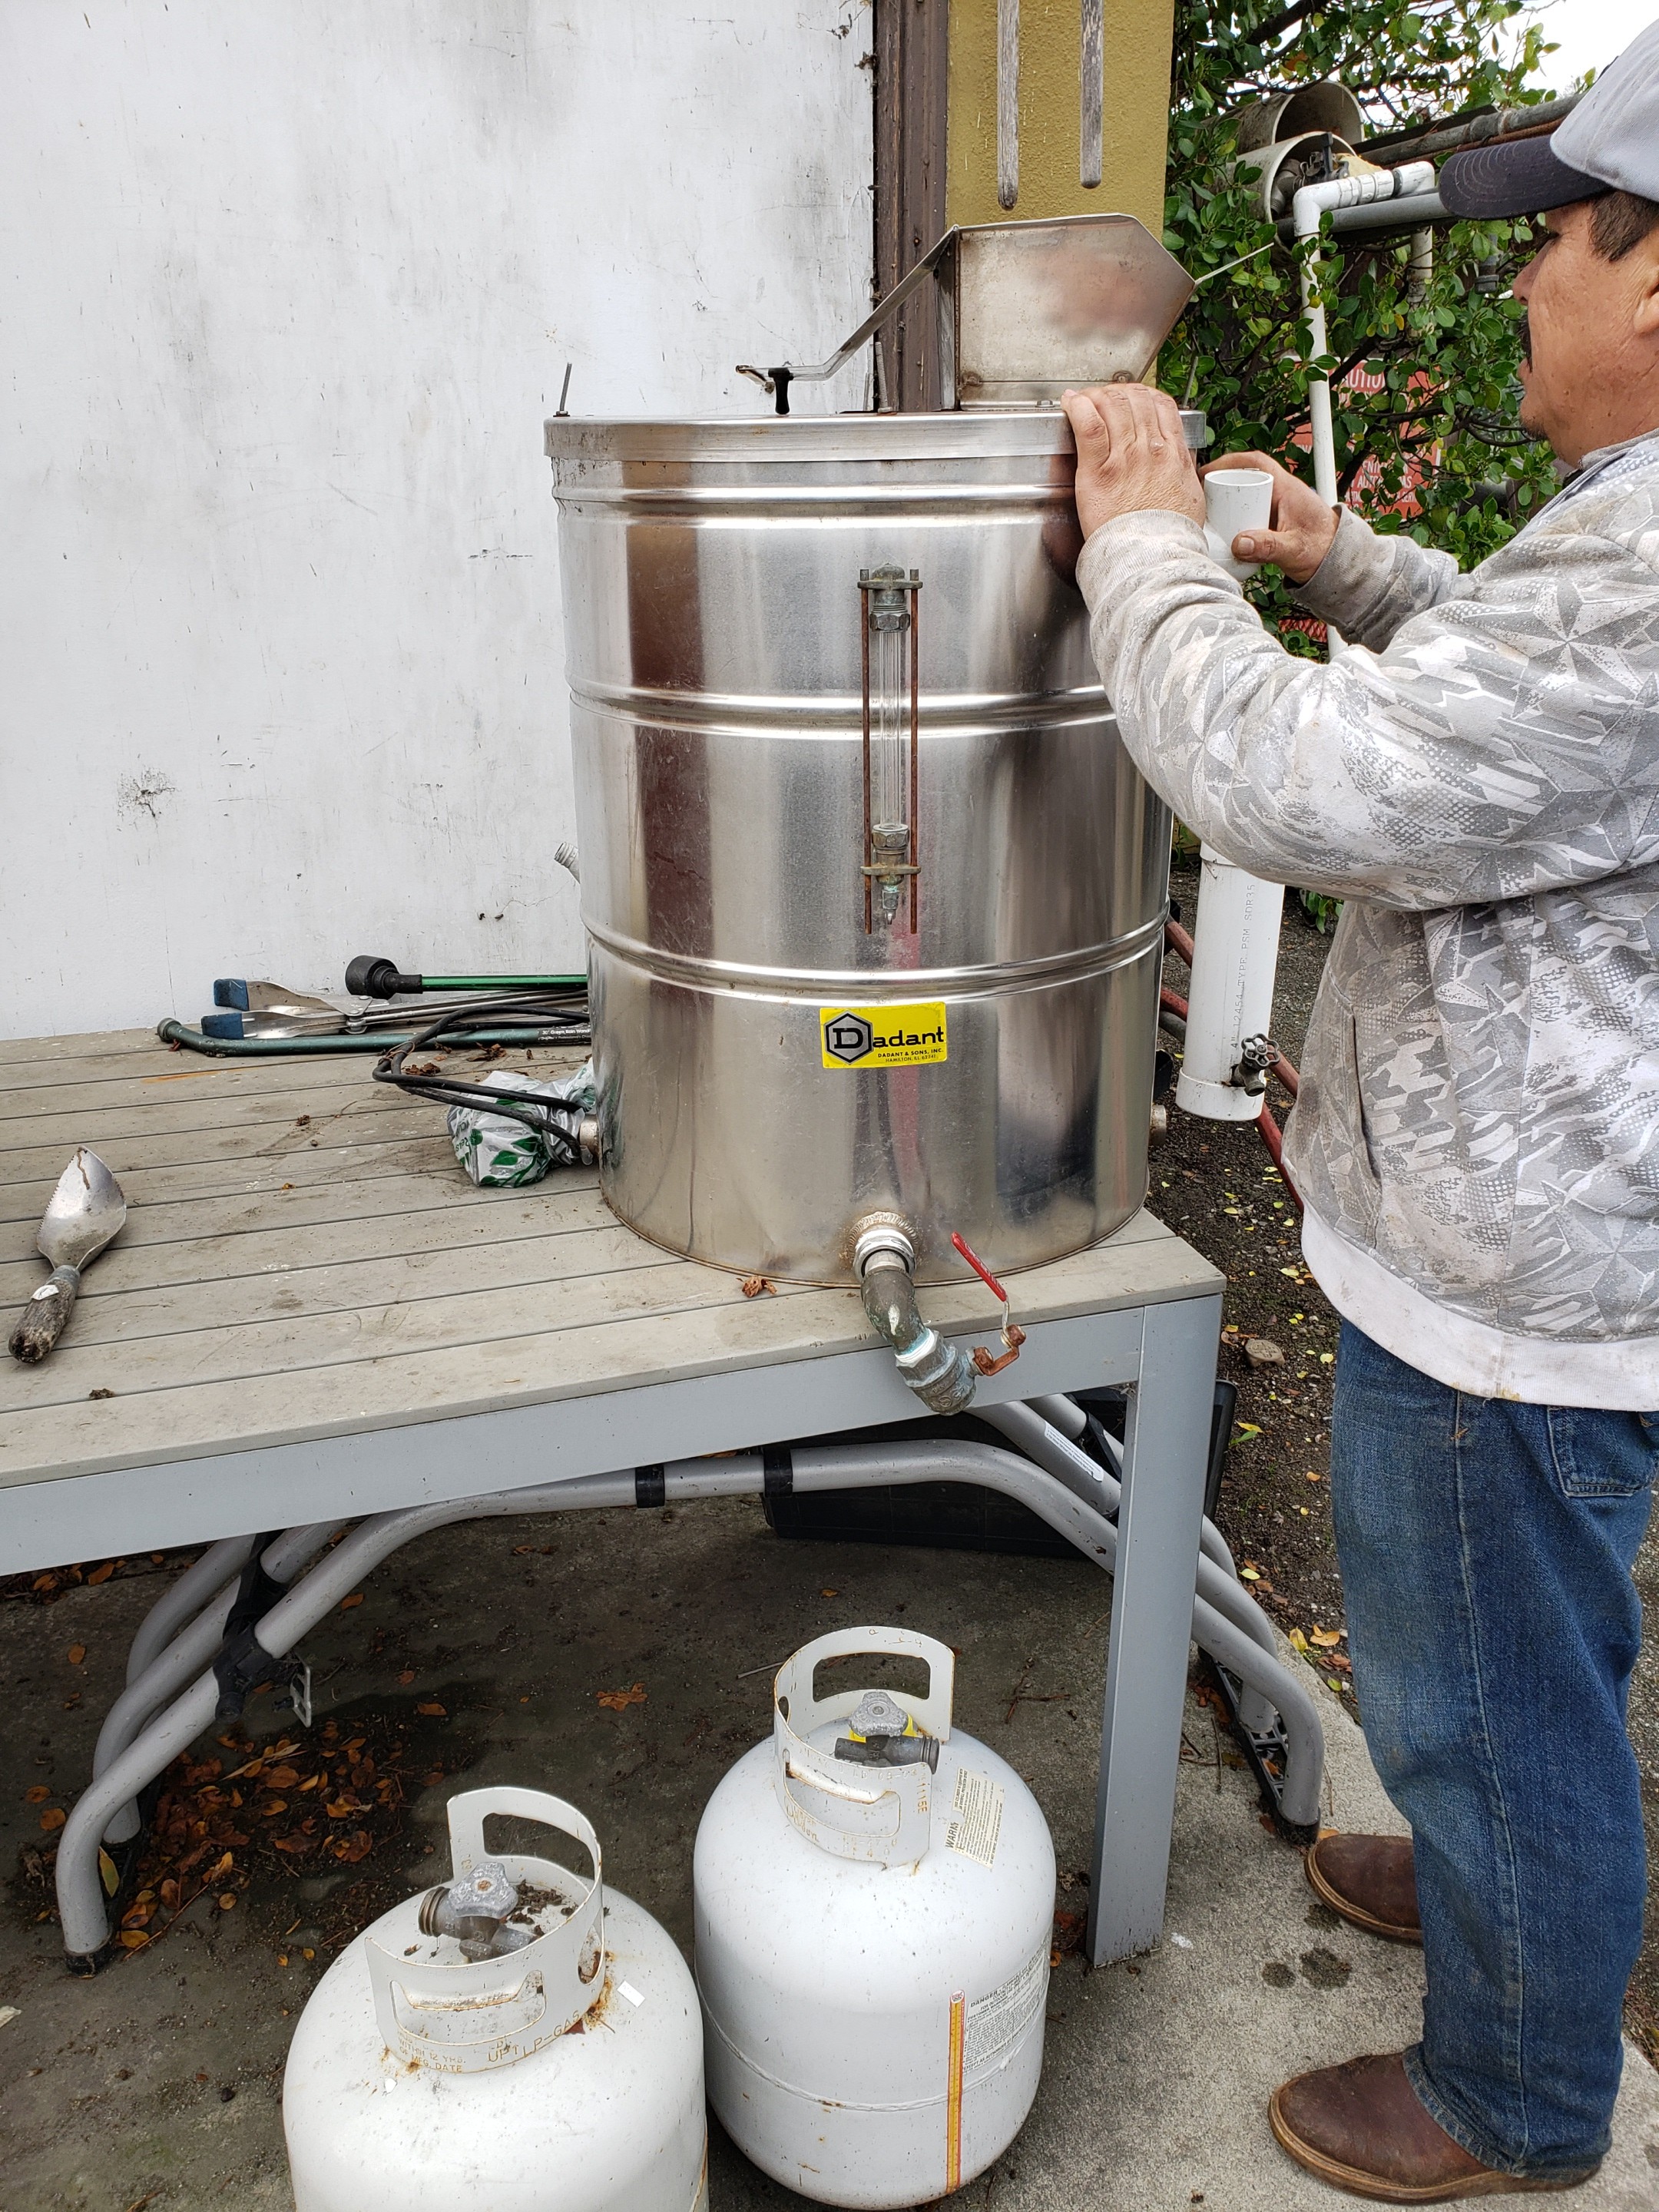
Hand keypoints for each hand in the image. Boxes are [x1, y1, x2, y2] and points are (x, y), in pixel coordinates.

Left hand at [1061, 384, 1204, 541]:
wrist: (1152, 558)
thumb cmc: (1168, 537)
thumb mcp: (1190, 498)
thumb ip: (1182, 473)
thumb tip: (1180, 462)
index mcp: (1173, 455)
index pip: (1161, 405)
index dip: (1143, 394)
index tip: (1132, 397)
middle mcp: (1150, 449)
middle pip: (1134, 399)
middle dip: (1116, 392)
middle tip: (1103, 398)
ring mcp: (1124, 458)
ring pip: (1112, 405)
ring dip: (1095, 396)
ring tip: (1084, 400)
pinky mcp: (1098, 472)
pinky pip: (1088, 426)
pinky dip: (1078, 408)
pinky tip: (1071, 404)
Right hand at [1200, 451, 1337, 582]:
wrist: (1338, 562)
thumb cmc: (1324, 550)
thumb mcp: (1294, 549)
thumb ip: (1268, 547)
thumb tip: (1240, 543)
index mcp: (1287, 489)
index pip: (1255, 463)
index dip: (1229, 462)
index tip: (1208, 471)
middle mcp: (1280, 493)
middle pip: (1245, 479)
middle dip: (1221, 485)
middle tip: (1201, 498)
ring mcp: (1275, 507)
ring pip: (1245, 497)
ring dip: (1226, 503)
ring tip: (1206, 515)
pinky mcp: (1272, 521)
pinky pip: (1248, 512)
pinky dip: (1234, 517)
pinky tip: (1223, 529)